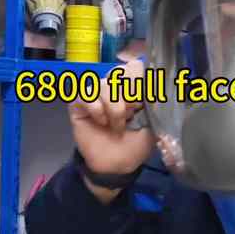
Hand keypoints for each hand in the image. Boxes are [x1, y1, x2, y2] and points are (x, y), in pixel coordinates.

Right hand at [68, 59, 155, 176]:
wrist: (116, 166)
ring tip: (117, 125)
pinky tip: (101, 122)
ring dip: (114, 108)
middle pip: (120, 71)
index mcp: (133, 88)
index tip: (143, 102)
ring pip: (104, 85)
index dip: (139, 81)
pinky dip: (96, 109)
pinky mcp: (79, 104)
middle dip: (129, 94)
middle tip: (132, 113)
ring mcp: (96, 94)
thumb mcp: (152, 124)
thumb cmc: (135, 145)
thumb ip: (154, 103)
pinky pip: (86, 94)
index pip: (135, 67)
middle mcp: (114, 87)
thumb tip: (155, 84)